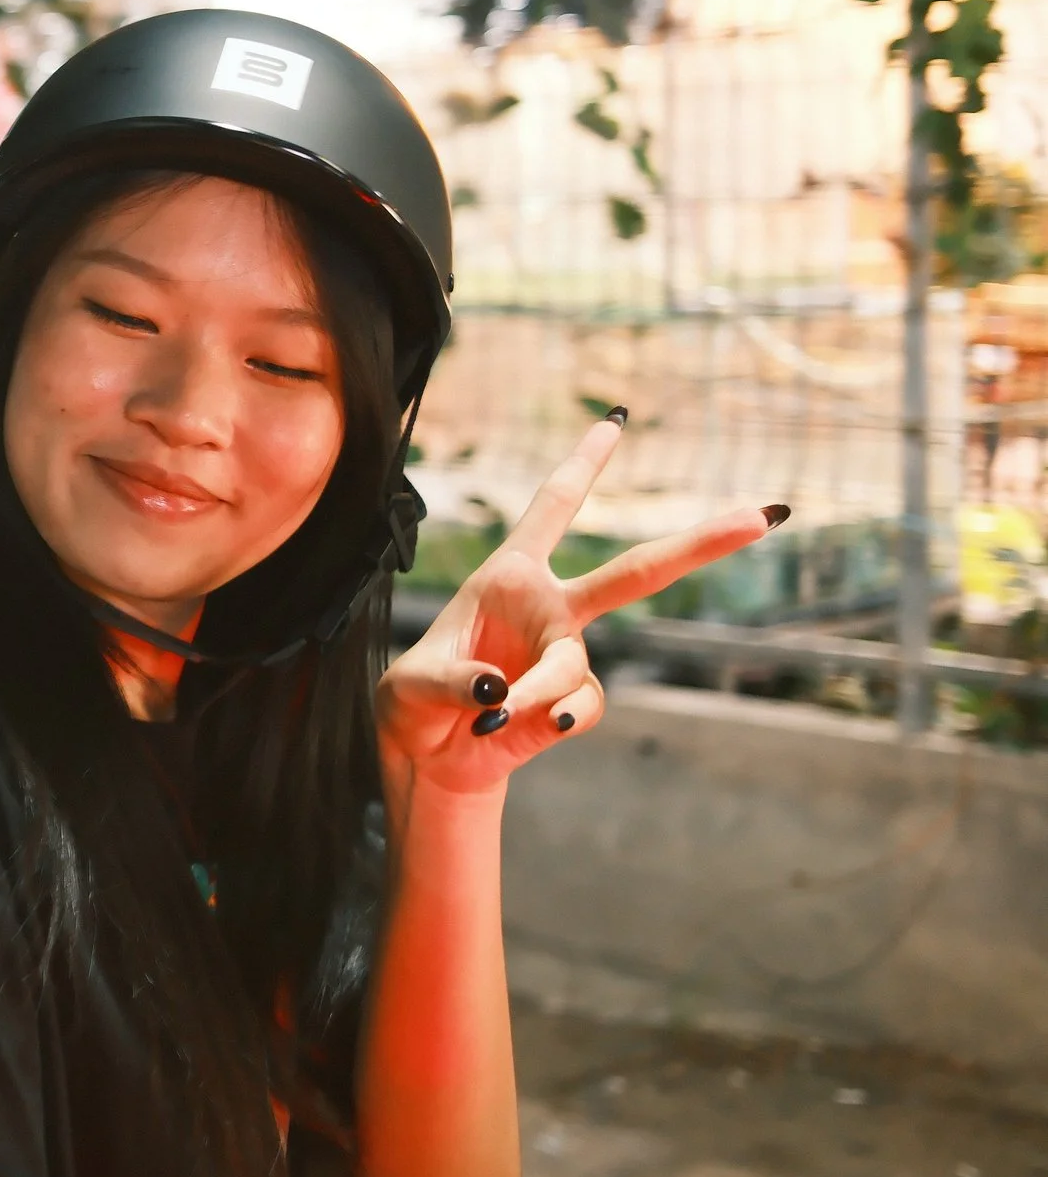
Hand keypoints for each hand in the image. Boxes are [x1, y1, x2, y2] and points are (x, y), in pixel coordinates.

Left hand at [376, 411, 781, 797]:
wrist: (430, 757)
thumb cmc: (413, 703)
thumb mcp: (412, 683)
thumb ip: (454, 678)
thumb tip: (503, 688)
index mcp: (508, 575)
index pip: (553, 507)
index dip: (584, 463)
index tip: (618, 419)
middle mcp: (548, 607)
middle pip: (635, 572)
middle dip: (698, 545)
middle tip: (763, 516)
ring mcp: (565, 655)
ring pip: (575, 666)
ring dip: (539, 690)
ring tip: (493, 712)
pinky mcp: (572, 702)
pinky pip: (577, 705)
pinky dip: (551, 714)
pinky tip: (527, 724)